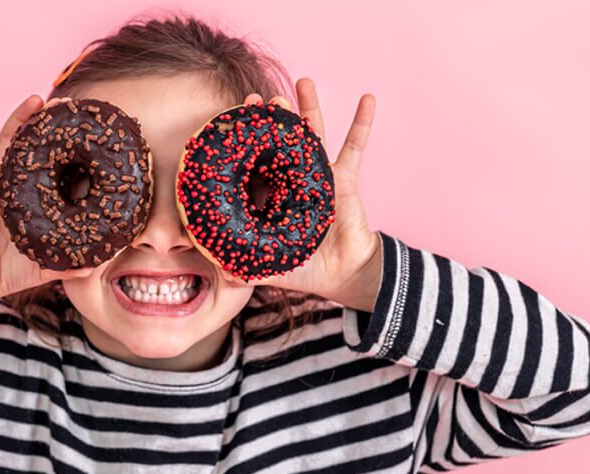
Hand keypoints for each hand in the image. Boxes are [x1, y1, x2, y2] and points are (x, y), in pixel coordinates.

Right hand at [0, 95, 97, 302]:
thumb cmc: (10, 268)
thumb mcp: (43, 267)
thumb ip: (66, 265)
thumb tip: (92, 269)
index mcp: (40, 198)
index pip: (62, 168)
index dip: (75, 151)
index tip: (92, 131)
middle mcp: (21, 182)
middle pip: (38, 145)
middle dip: (51, 123)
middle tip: (68, 105)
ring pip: (10, 140)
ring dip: (21, 117)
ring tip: (36, 99)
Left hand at [223, 78, 382, 310]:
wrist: (344, 275)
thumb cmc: (306, 268)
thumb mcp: (271, 267)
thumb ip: (247, 267)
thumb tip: (222, 274)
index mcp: (271, 196)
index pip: (252, 163)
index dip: (244, 144)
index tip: (233, 121)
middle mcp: (292, 179)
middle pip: (279, 141)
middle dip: (271, 119)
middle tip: (260, 97)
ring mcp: (319, 174)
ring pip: (313, 135)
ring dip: (309, 107)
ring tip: (303, 81)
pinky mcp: (345, 177)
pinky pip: (355, 147)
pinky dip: (361, 123)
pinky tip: (367, 98)